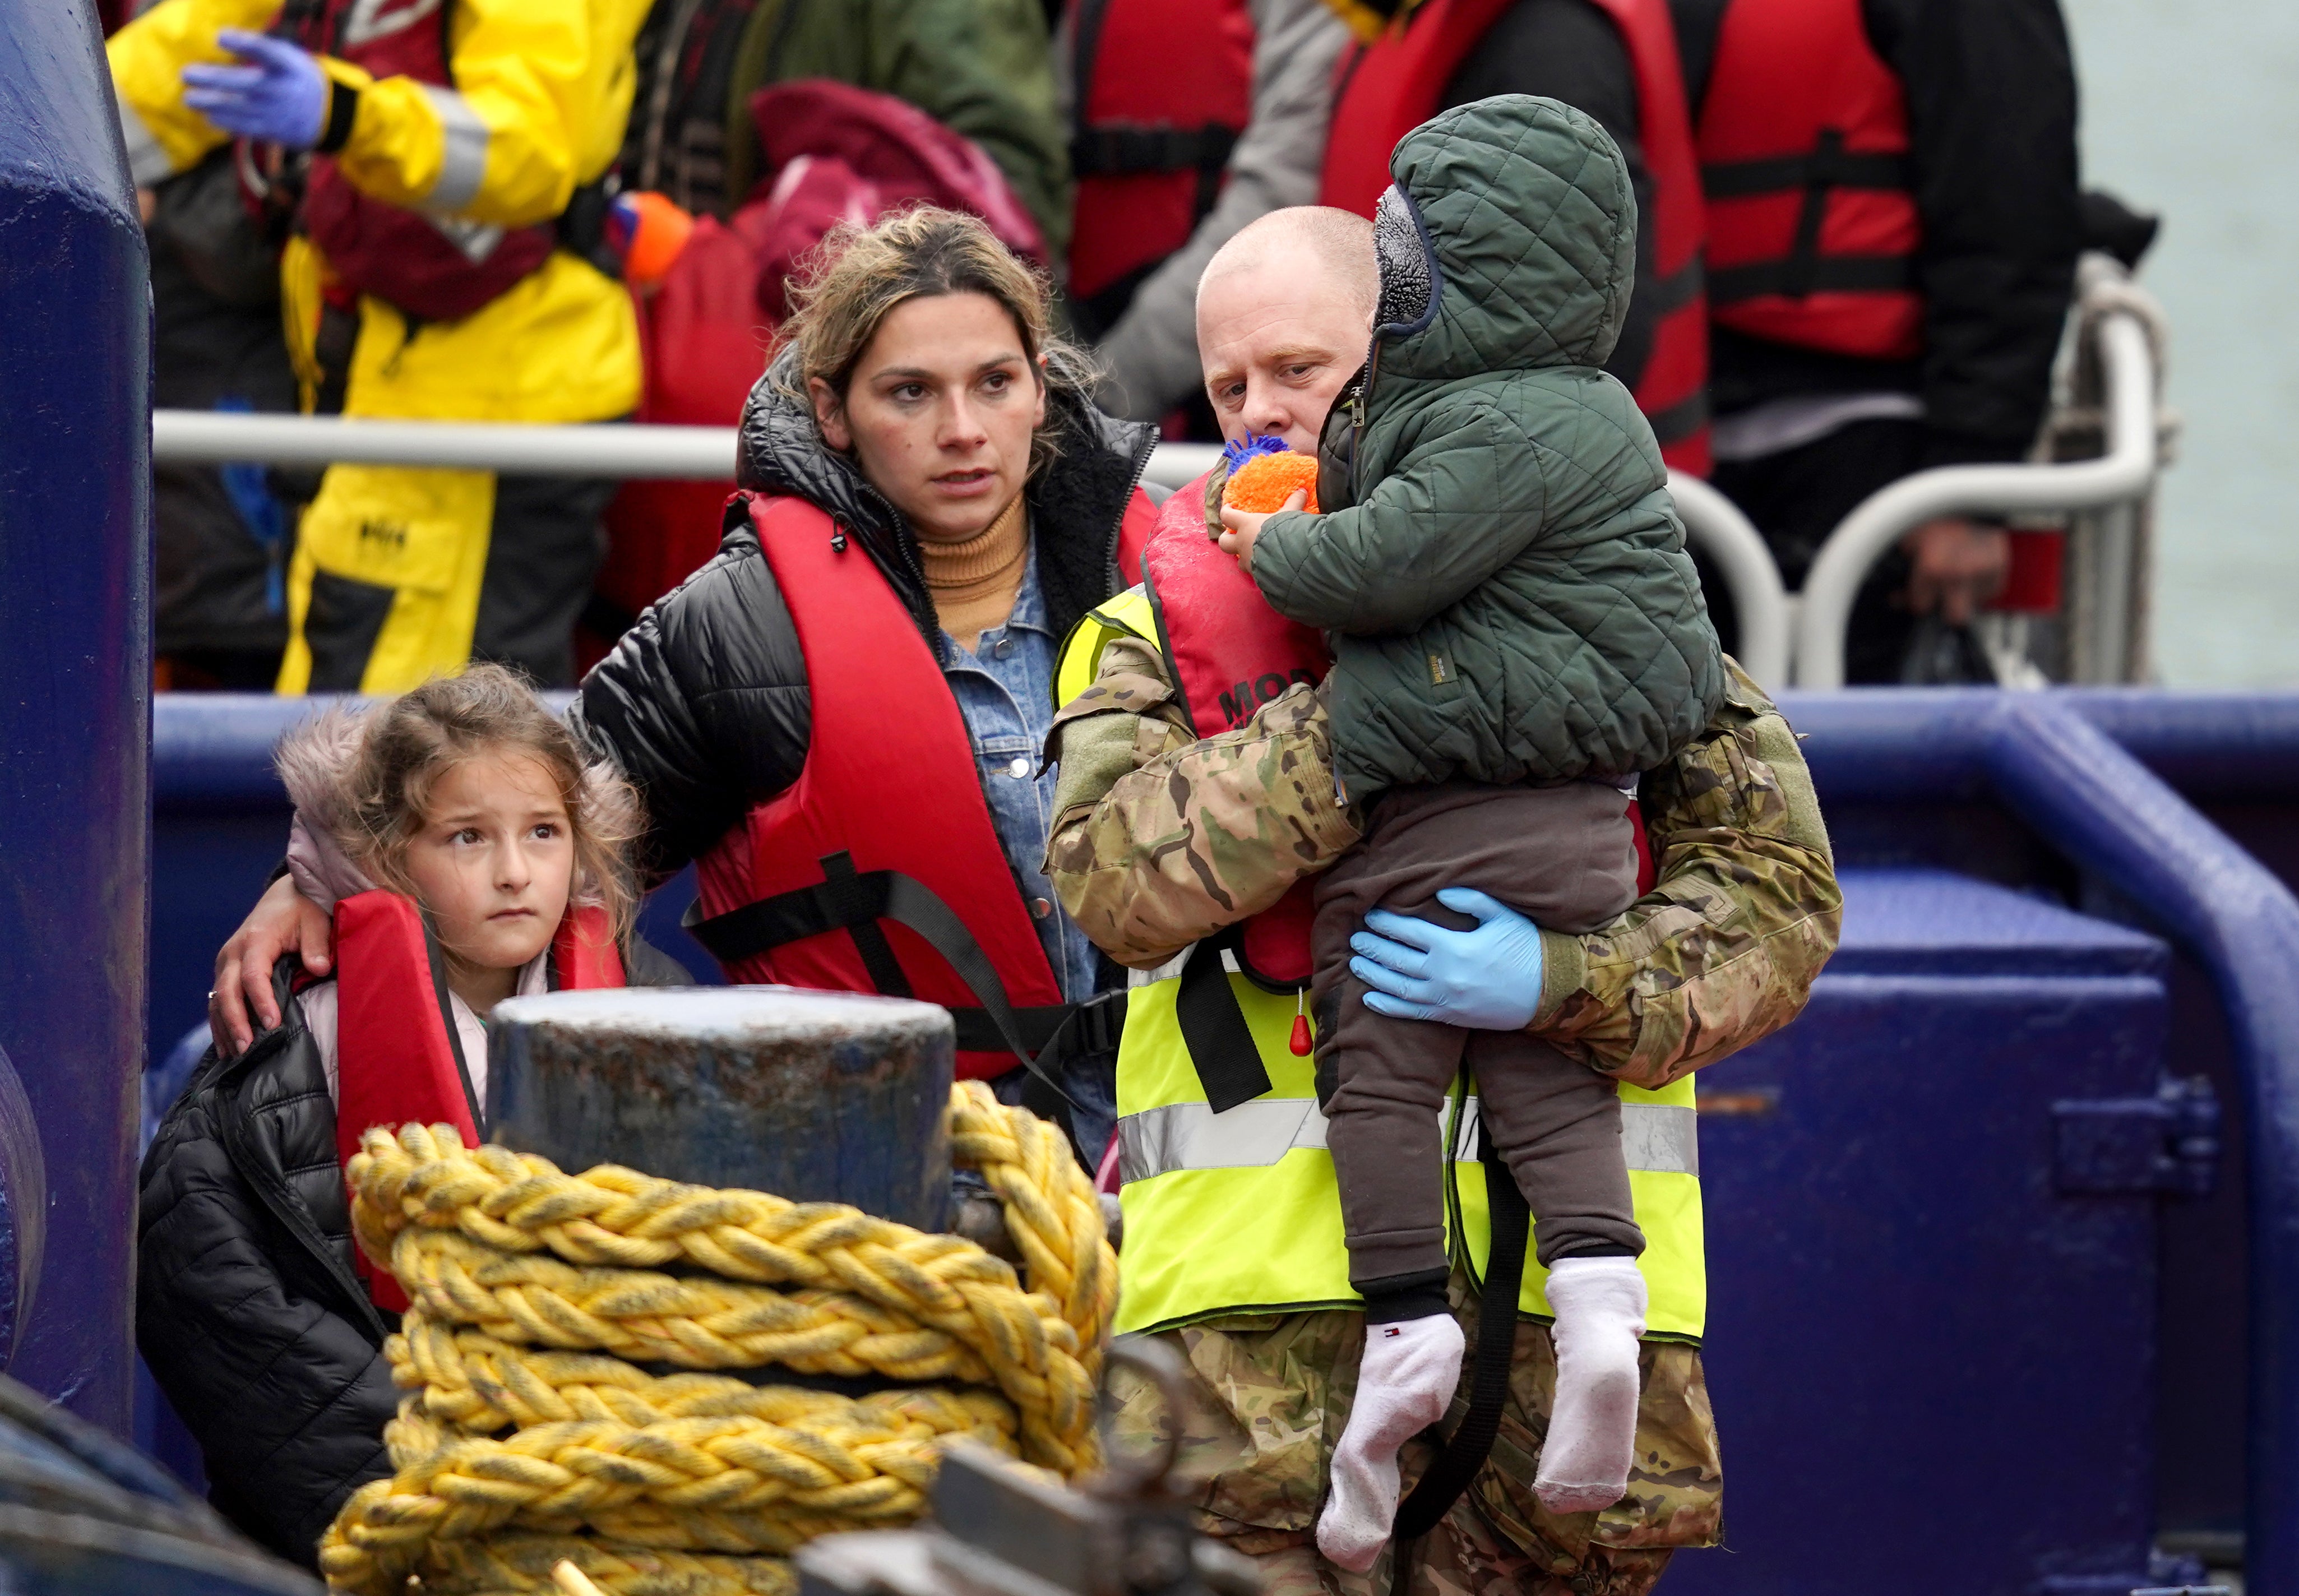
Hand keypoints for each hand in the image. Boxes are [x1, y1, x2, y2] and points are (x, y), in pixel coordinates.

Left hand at [181, 30, 328, 150]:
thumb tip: (222, 42)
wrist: (331, 114)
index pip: (268, 52)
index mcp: (290, 67)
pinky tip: (208, 116)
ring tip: (189, 99)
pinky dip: (225, 122)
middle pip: (247, 83)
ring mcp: (279, 113)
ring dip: (211, 104)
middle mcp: (284, 90)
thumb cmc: (299, 78)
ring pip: (241, 109)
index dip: (244, 44)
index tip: (220, 37)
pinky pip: (246, 128)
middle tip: (187, 74)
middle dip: (215, 79)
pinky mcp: (275, 131)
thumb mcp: (289, 57)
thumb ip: (261, 51)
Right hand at [210, 873, 332, 1055]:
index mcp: (256, 940)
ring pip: (217, 999)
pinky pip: (218, 999)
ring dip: (224, 1027)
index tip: (272, 1023)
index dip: (261, 1001)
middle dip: (235, 1021)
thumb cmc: (303, 909)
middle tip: (246, 1048)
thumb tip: (320, 967)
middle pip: (227, 991)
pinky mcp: (226, 971)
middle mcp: (233, 952)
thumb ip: (317, 944)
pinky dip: (220, 1022)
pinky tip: (226, 1045)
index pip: (253, 975)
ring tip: (234, 1054)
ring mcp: (226, 962)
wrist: (284, 897)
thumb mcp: (316, 920)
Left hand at [1216, 487, 1305, 572]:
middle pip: (1224, 542)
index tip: (1230, 507)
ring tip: (1253, 552)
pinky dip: (1257, 568)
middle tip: (1233, 535)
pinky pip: (1253, 571)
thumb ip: (1294, 502)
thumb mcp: (1290, 514)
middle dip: (1226, 538)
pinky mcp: (1256, 575)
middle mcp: (1242, 544)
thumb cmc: (1285, 532)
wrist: (1291, 559)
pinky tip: (1266, 565)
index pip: (1227, 516)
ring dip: (1242, 555)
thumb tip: (1302, 490)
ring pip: (1238, 560)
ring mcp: (1248, 561)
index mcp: (1246, 525)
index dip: (1226, 511)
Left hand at [1348, 887, 1544, 1029]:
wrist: (1550, 992)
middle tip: (1355, 939)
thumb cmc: (1528, 949)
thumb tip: (1439, 891)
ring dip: (1372, 975)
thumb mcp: (1502, 916)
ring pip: (1397, 987)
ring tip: (1355, 964)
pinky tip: (1370, 999)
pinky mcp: (1449, 1016)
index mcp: (1453, 946)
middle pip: (1396, 959)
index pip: (1408, 932)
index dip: (1386, 923)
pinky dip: (1387, 1007)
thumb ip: (1471, 900)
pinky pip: (1411, 1013)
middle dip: (1372, 947)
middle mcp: (1443, 974)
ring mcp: (1444, 998)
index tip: (1370, 916)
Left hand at [1901, 517, 2009, 624]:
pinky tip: (1971, 570)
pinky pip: (1992, 589)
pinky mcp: (2001, 565)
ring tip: (1955, 575)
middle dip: (1945, 609)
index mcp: (1932, 568)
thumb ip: (1903, 572)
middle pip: (1956, 617)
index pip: (1921, 607)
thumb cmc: (1932, 513)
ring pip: (1976, 604)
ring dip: (1964, 594)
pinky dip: (1981, 584)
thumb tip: (1897, 597)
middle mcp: (1960, 574)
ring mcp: (1984, 571)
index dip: (1913, 601)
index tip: (1911, 596)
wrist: (1964, 493)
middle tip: (1937, 597)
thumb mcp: (1906, 541)